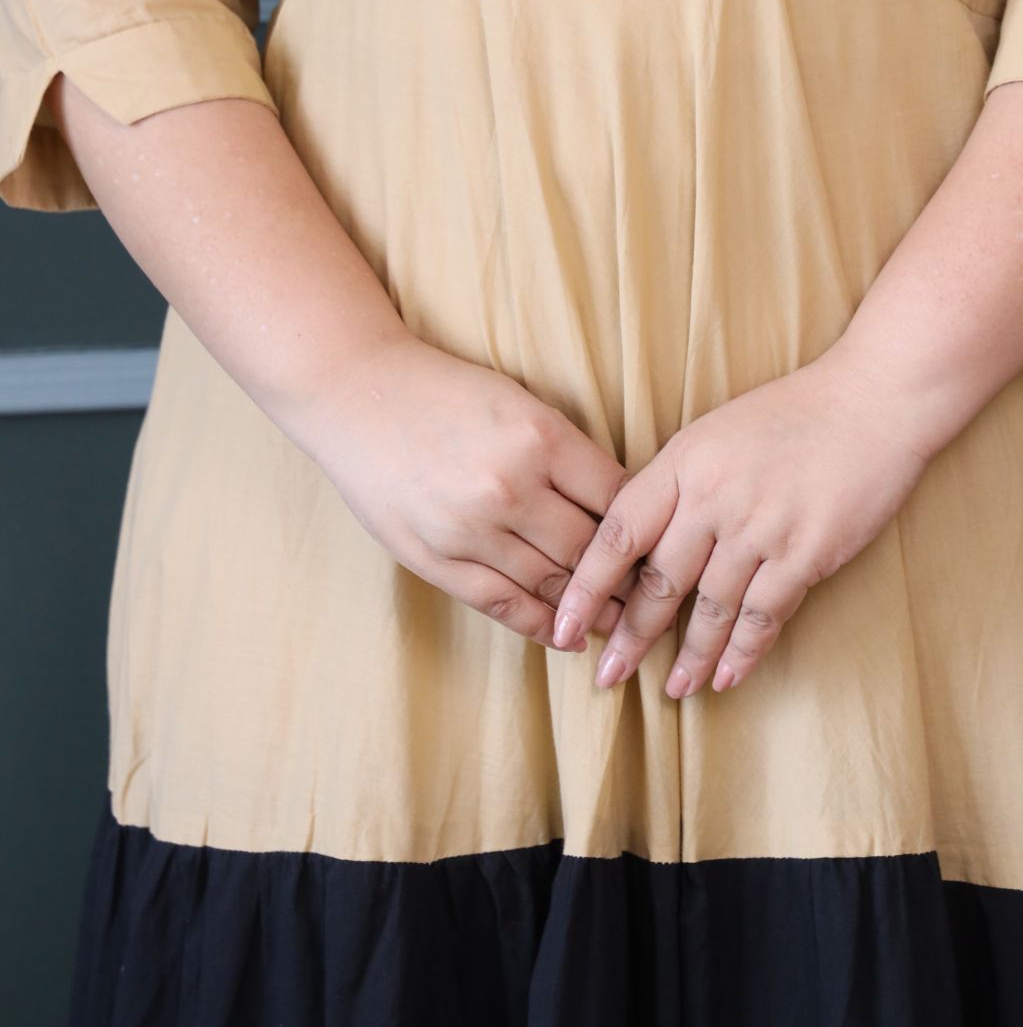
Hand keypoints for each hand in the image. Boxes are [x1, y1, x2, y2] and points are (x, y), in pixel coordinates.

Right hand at [295, 329, 638, 649]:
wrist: (356, 392)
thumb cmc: (445, 391)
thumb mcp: (519, 402)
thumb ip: (565, 453)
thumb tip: (620, 503)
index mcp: (540, 437)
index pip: (617, 499)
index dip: (645, 528)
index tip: (662, 545)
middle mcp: (510, 487)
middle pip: (590, 549)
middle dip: (627, 578)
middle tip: (655, 596)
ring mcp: (470, 529)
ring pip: (551, 584)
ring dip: (591, 609)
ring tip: (622, 624)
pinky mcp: (434, 559)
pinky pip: (502, 604)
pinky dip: (541, 625)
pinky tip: (567, 635)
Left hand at [549, 342, 935, 695]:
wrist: (872, 400)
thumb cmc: (792, 413)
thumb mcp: (715, 432)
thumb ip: (678, 483)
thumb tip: (639, 542)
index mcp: (683, 462)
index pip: (619, 532)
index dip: (586, 585)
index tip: (564, 626)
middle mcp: (714, 498)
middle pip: (658, 581)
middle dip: (629, 636)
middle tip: (607, 675)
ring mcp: (761, 528)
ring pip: (710, 608)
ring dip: (689, 657)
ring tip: (672, 689)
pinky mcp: (806, 553)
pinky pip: (764, 616)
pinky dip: (743, 652)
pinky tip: (726, 677)